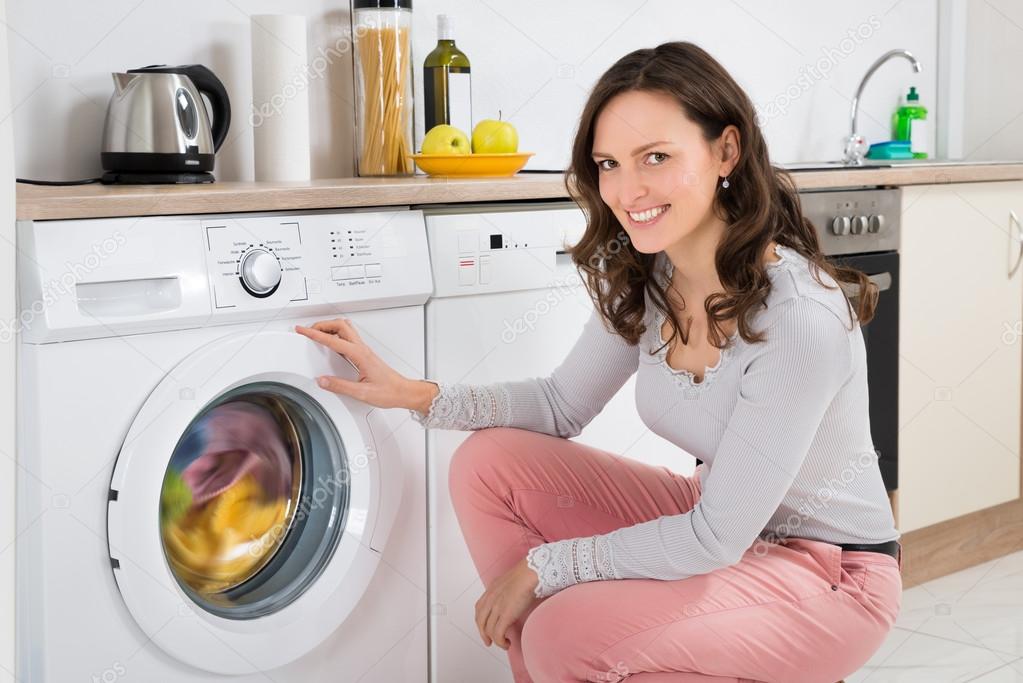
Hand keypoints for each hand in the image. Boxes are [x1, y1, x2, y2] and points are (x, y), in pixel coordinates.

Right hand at [294, 318, 436, 412]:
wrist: (403, 392)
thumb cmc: (389, 392)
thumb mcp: (361, 393)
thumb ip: (340, 386)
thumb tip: (322, 380)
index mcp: (360, 355)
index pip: (333, 340)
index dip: (315, 334)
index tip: (303, 331)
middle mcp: (362, 349)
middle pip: (340, 325)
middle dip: (321, 324)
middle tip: (308, 330)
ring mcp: (364, 350)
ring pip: (345, 328)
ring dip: (330, 327)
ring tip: (316, 334)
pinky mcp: (364, 354)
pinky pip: (348, 338)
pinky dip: (336, 335)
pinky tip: (330, 344)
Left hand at [475, 557, 540, 649]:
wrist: (531, 573)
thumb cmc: (526, 574)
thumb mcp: (509, 581)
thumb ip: (505, 590)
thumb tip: (510, 598)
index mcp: (491, 590)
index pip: (479, 609)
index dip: (481, 621)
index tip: (484, 628)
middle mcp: (490, 599)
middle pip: (480, 621)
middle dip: (483, 634)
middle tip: (488, 641)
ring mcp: (496, 608)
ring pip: (488, 630)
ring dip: (495, 640)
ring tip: (503, 643)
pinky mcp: (505, 616)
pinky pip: (498, 634)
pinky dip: (501, 642)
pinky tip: (507, 643)